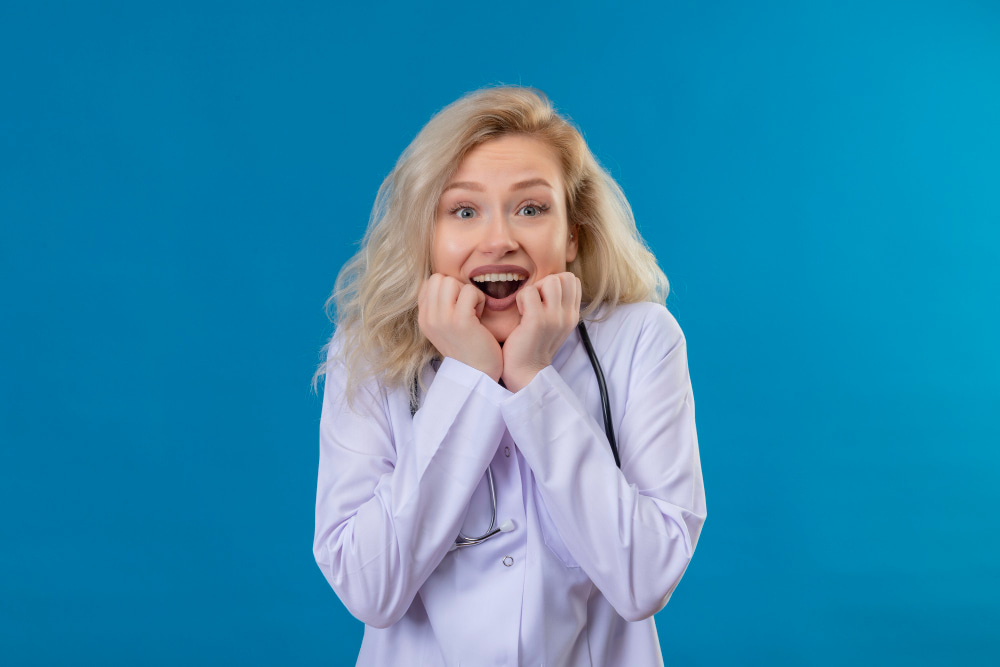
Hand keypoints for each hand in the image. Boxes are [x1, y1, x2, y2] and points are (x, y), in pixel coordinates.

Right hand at [418, 274, 502, 381]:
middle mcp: (429, 319)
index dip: (447, 290)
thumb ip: (439, 307)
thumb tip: (443, 282)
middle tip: (466, 308)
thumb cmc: (468, 347)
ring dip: (467, 292)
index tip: (457, 308)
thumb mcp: (444, 328)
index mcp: (423, 319)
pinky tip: (480, 316)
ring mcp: (442, 320)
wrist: (478, 374)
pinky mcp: (460, 321)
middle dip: (456, 288)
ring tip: (472, 311)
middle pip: (438, 279)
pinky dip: (479, 299)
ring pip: (451, 281)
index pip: (428, 284)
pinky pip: (469, 291)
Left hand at [501, 272, 581, 391]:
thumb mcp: (553, 325)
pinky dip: (521, 298)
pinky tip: (520, 313)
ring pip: (551, 280)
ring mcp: (554, 318)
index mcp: (573, 315)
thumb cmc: (534, 345)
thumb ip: (556, 305)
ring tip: (528, 306)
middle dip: (546, 283)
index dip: (555, 283)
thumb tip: (549, 283)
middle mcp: (568, 316)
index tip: (543, 300)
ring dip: (535, 289)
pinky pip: (530, 291)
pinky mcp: (538, 321)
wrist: (526, 372)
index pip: (573, 281)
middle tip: (535, 301)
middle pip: (565, 277)